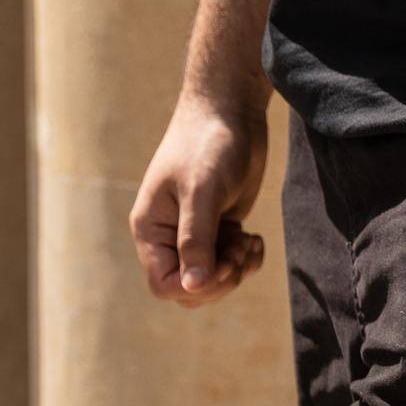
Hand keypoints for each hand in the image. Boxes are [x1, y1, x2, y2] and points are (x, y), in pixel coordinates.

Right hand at [129, 99, 267, 306]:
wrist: (230, 114)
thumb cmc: (209, 145)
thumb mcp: (202, 192)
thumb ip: (196, 240)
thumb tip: (193, 287)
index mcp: (150, 229)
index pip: (165, 286)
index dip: (198, 287)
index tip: (225, 262)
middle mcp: (168, 237)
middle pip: (191, 291)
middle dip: (222, 280)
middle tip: (239, 249)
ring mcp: (194, 235)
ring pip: (215, 282)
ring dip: (238, 270)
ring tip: (248, 240)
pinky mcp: (219, 231)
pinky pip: (232, 267)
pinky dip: (248, 261)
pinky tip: (255, 238)